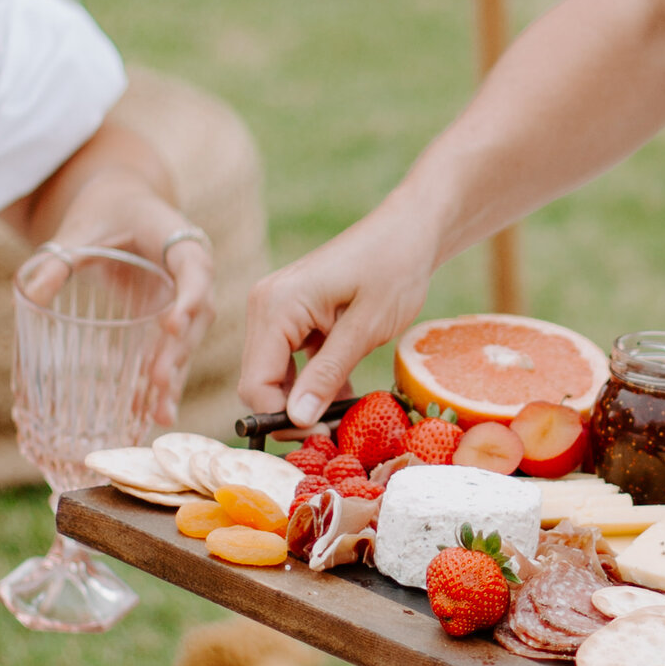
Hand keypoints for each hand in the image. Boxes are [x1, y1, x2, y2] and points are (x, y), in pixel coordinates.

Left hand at [56, 170, 213, 427]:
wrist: (122, 201)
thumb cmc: (106, 206)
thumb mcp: (82, 227)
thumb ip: (61, 256)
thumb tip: (30, 294)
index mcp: (180, 240)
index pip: (195, 269)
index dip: (189, 298)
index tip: (171, 324)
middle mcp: (192, 273)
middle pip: (198, 315)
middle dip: (179, 351)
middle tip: (159, 380)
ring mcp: (183, 298)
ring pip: (188, 341)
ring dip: (175, 375)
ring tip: (159, 414)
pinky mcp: (168, 316)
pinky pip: (170, 349)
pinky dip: (161, 378)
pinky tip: (149, 413)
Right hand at [239, 198, 442, 424]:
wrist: (409, 230)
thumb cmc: (394, 269)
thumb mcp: (365, 328)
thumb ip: (328, 373)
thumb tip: (296, 420)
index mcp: (275, 306)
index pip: (254, 383)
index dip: (281, 418)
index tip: (321, 435)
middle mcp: (265, 306)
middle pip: (260, 381)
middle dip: (293, 410)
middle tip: (338, 427)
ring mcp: (276, 309)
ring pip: (275, 374)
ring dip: (306, 397)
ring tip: (346, 411)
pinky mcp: (292, 314)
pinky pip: (291, 360)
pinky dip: (314, 379)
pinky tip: (346, 390)